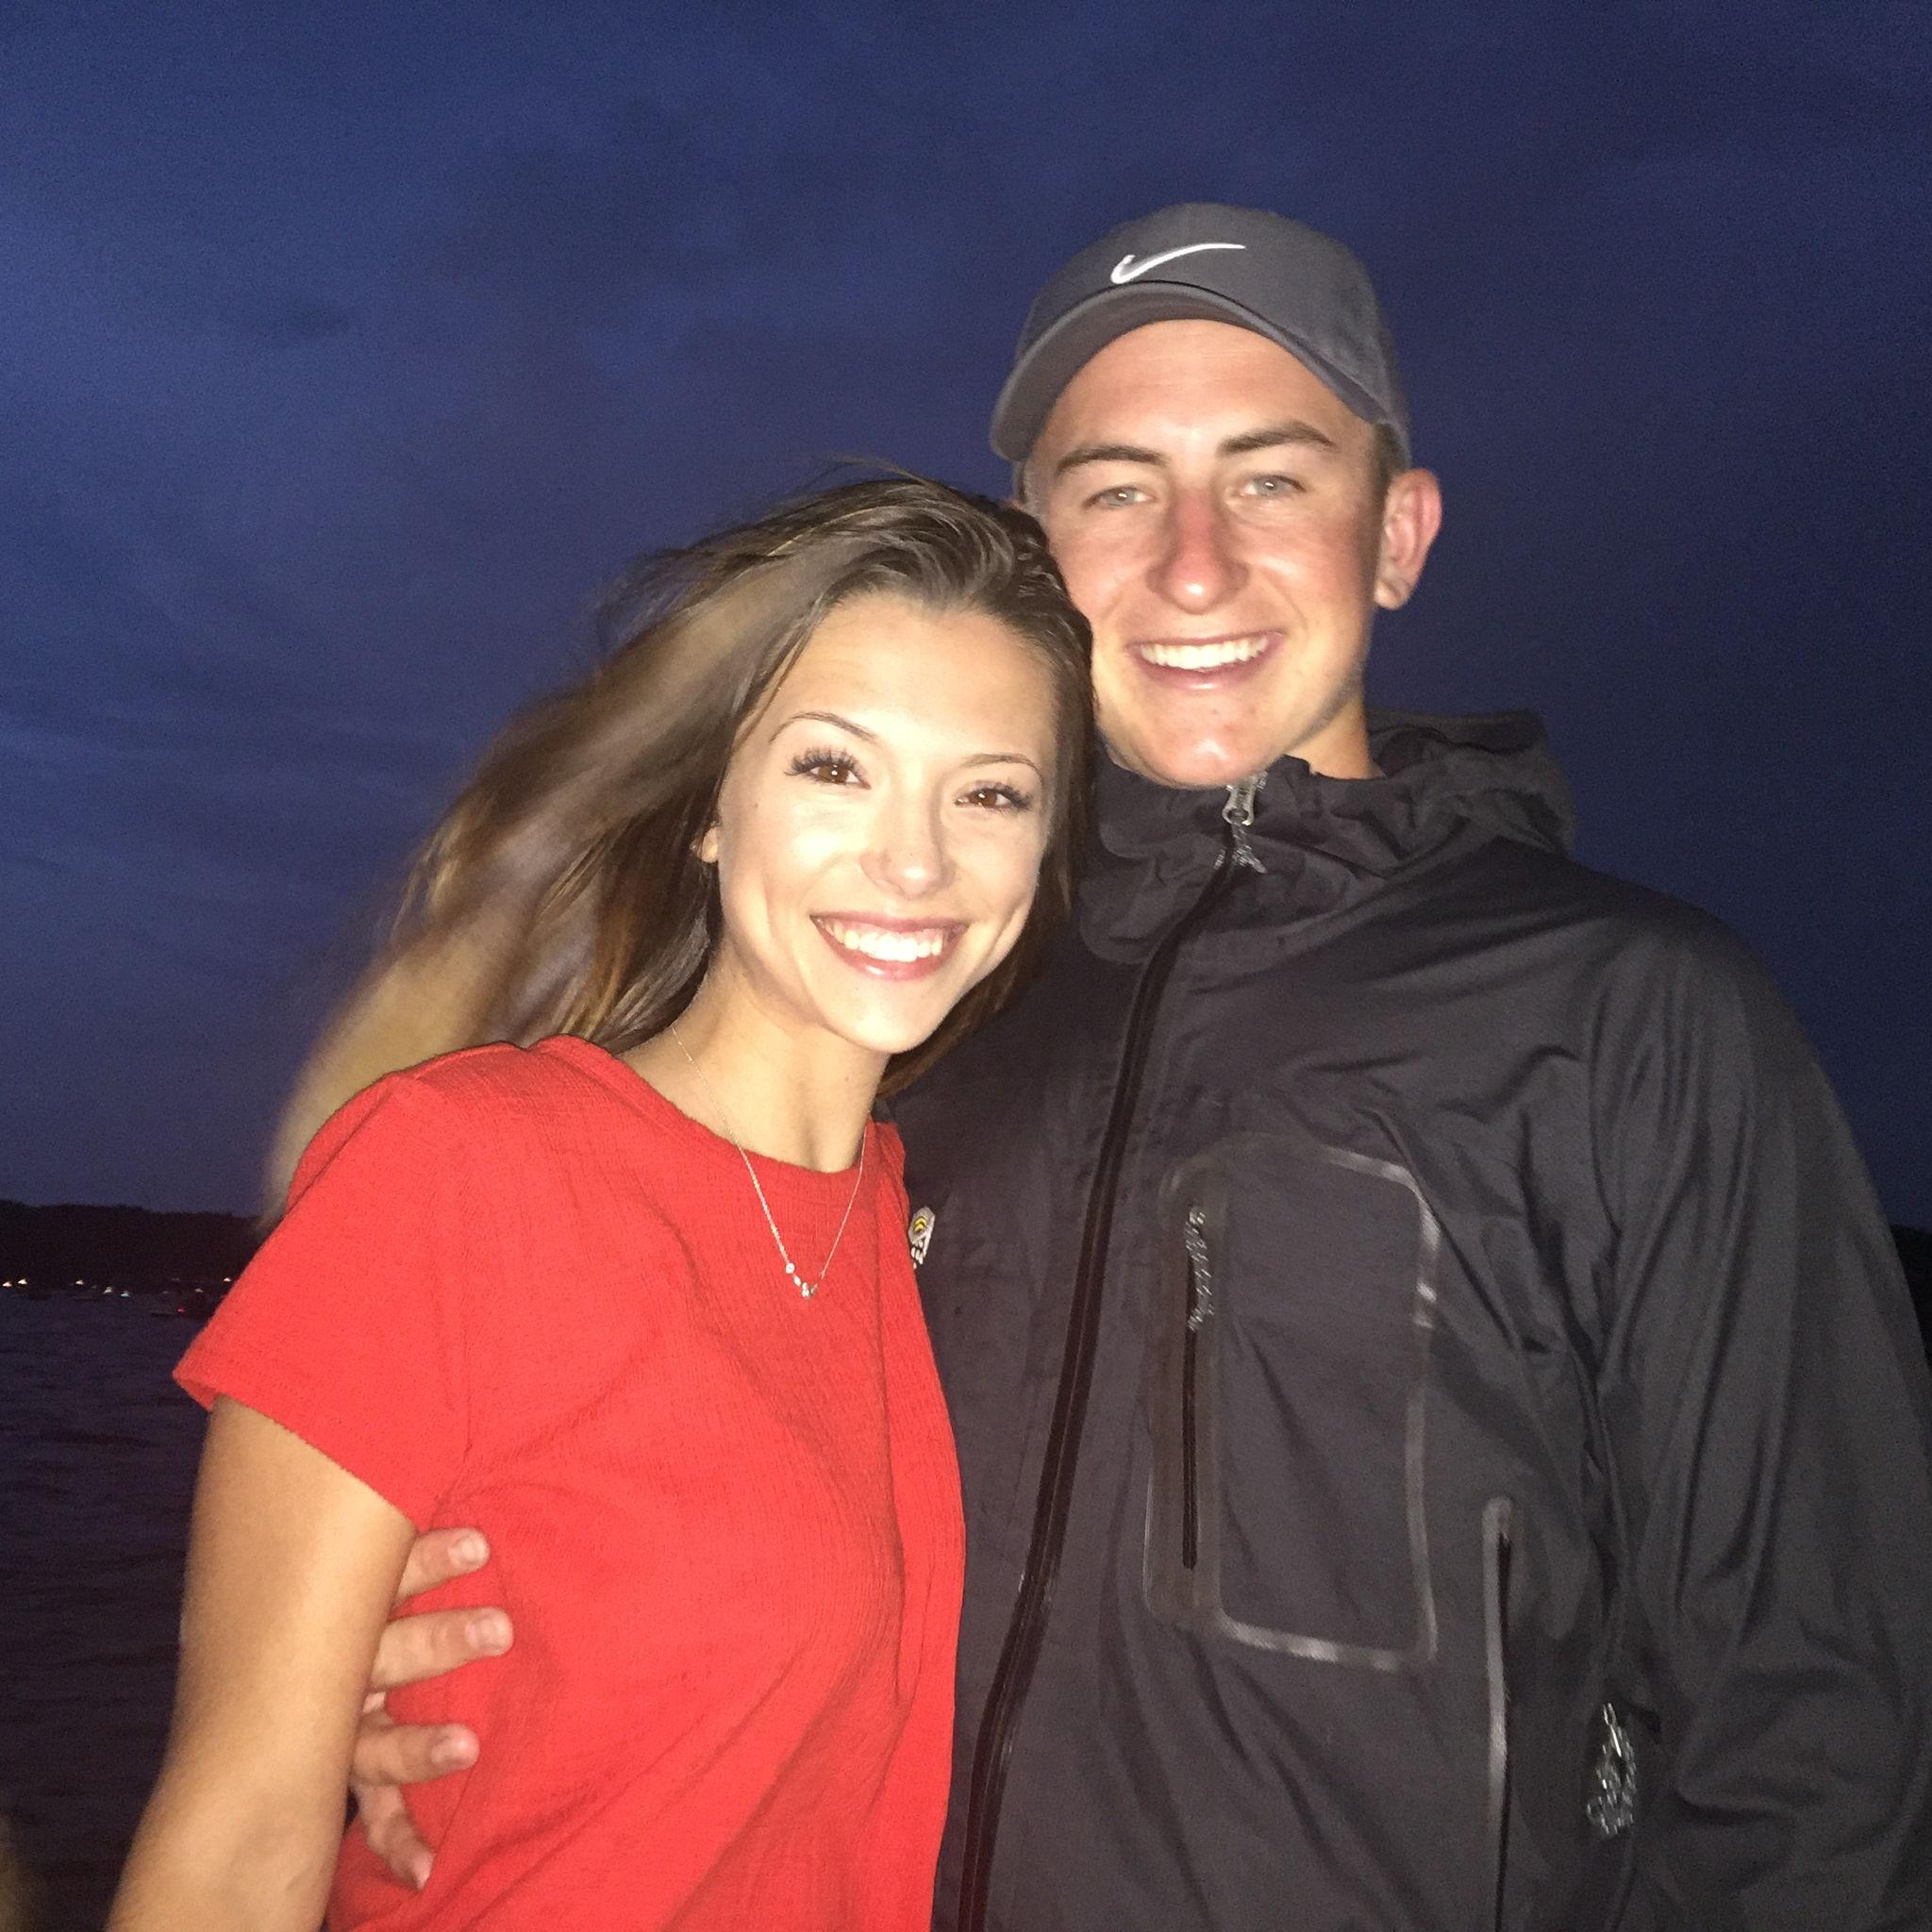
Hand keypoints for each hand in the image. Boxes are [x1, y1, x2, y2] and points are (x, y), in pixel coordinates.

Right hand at [350, 1528, 511, 1890]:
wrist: (270, 1663)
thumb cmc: (357, 1593)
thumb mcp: (373, 1560)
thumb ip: (410, 1539)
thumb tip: (477, 1505)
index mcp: (341, 1610)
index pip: (383, 1578)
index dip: (428, 1561)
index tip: (481, 1545)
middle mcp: (331, 1670)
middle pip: (379, 1655)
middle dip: (437, 1643)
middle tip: (500, 1629)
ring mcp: (334, 1730)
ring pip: (368, 1741)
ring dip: (415, 1749)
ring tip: (467, 1746)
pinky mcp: (343, 1777)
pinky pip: (369, 1815)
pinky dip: (396, 1842)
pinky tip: (425, 1871)